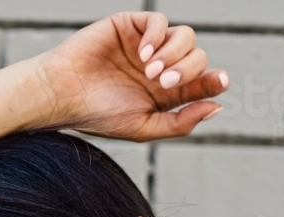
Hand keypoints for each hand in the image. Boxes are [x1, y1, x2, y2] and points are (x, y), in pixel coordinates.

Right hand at [35, 11, 227, 140]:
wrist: (63, 96)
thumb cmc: (99, 116)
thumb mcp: (144, 128)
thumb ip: (180, 122)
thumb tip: (217, 107)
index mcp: (165, 94)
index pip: (201, 83)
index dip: (214, 81)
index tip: (220, 82)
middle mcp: (161, 68)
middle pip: (197, 58)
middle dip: (187, 70)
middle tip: (164, 83)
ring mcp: (146, 46)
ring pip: (184, 37)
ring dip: (174, 53)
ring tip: (150, 71)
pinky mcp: (130, 26)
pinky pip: (158, 21)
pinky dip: (157, 35)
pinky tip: (143, 54)